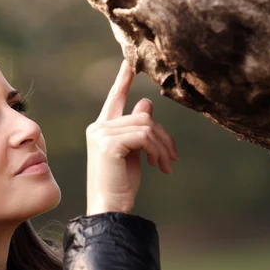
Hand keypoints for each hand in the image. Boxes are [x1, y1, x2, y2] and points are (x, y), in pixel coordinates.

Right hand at [85, 60, 177, 214]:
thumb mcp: (133, 153)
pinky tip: (158, 166)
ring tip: (165, 165)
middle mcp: (98, 127)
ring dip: (162, 146)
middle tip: (172, 158)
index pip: (115, 97)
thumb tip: (147, 103)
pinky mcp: (108, 143)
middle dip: (162, 136)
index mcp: (101, 128)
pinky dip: (157, 150)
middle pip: (142, 115)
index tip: (130, 62)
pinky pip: (144, 135)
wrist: (109, 207)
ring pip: (145, 125)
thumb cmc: (120, 184)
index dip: (123, 79)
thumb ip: (138, 128)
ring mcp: (101, 134)